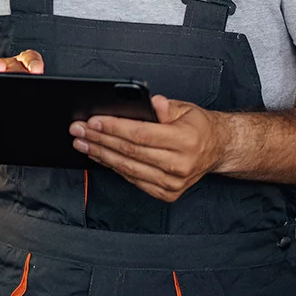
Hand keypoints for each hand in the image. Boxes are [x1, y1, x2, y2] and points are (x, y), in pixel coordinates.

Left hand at [69, 95, 231, 202]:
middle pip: (130, 152)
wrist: (217, 150)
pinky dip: (113, 168)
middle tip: (78, 131)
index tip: (92, 121)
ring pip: (128, 169)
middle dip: (100, 140)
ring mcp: (174, 183)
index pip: (141, 134)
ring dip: (101, 155)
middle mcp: (181, 165)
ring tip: (83, 143)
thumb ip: (165, 107)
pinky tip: (99, 157)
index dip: (113, 128)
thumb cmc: (197, 127)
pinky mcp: (167, 194)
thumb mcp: (185, 109)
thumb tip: (151, 102)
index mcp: (186, 141)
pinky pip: (133, 180)